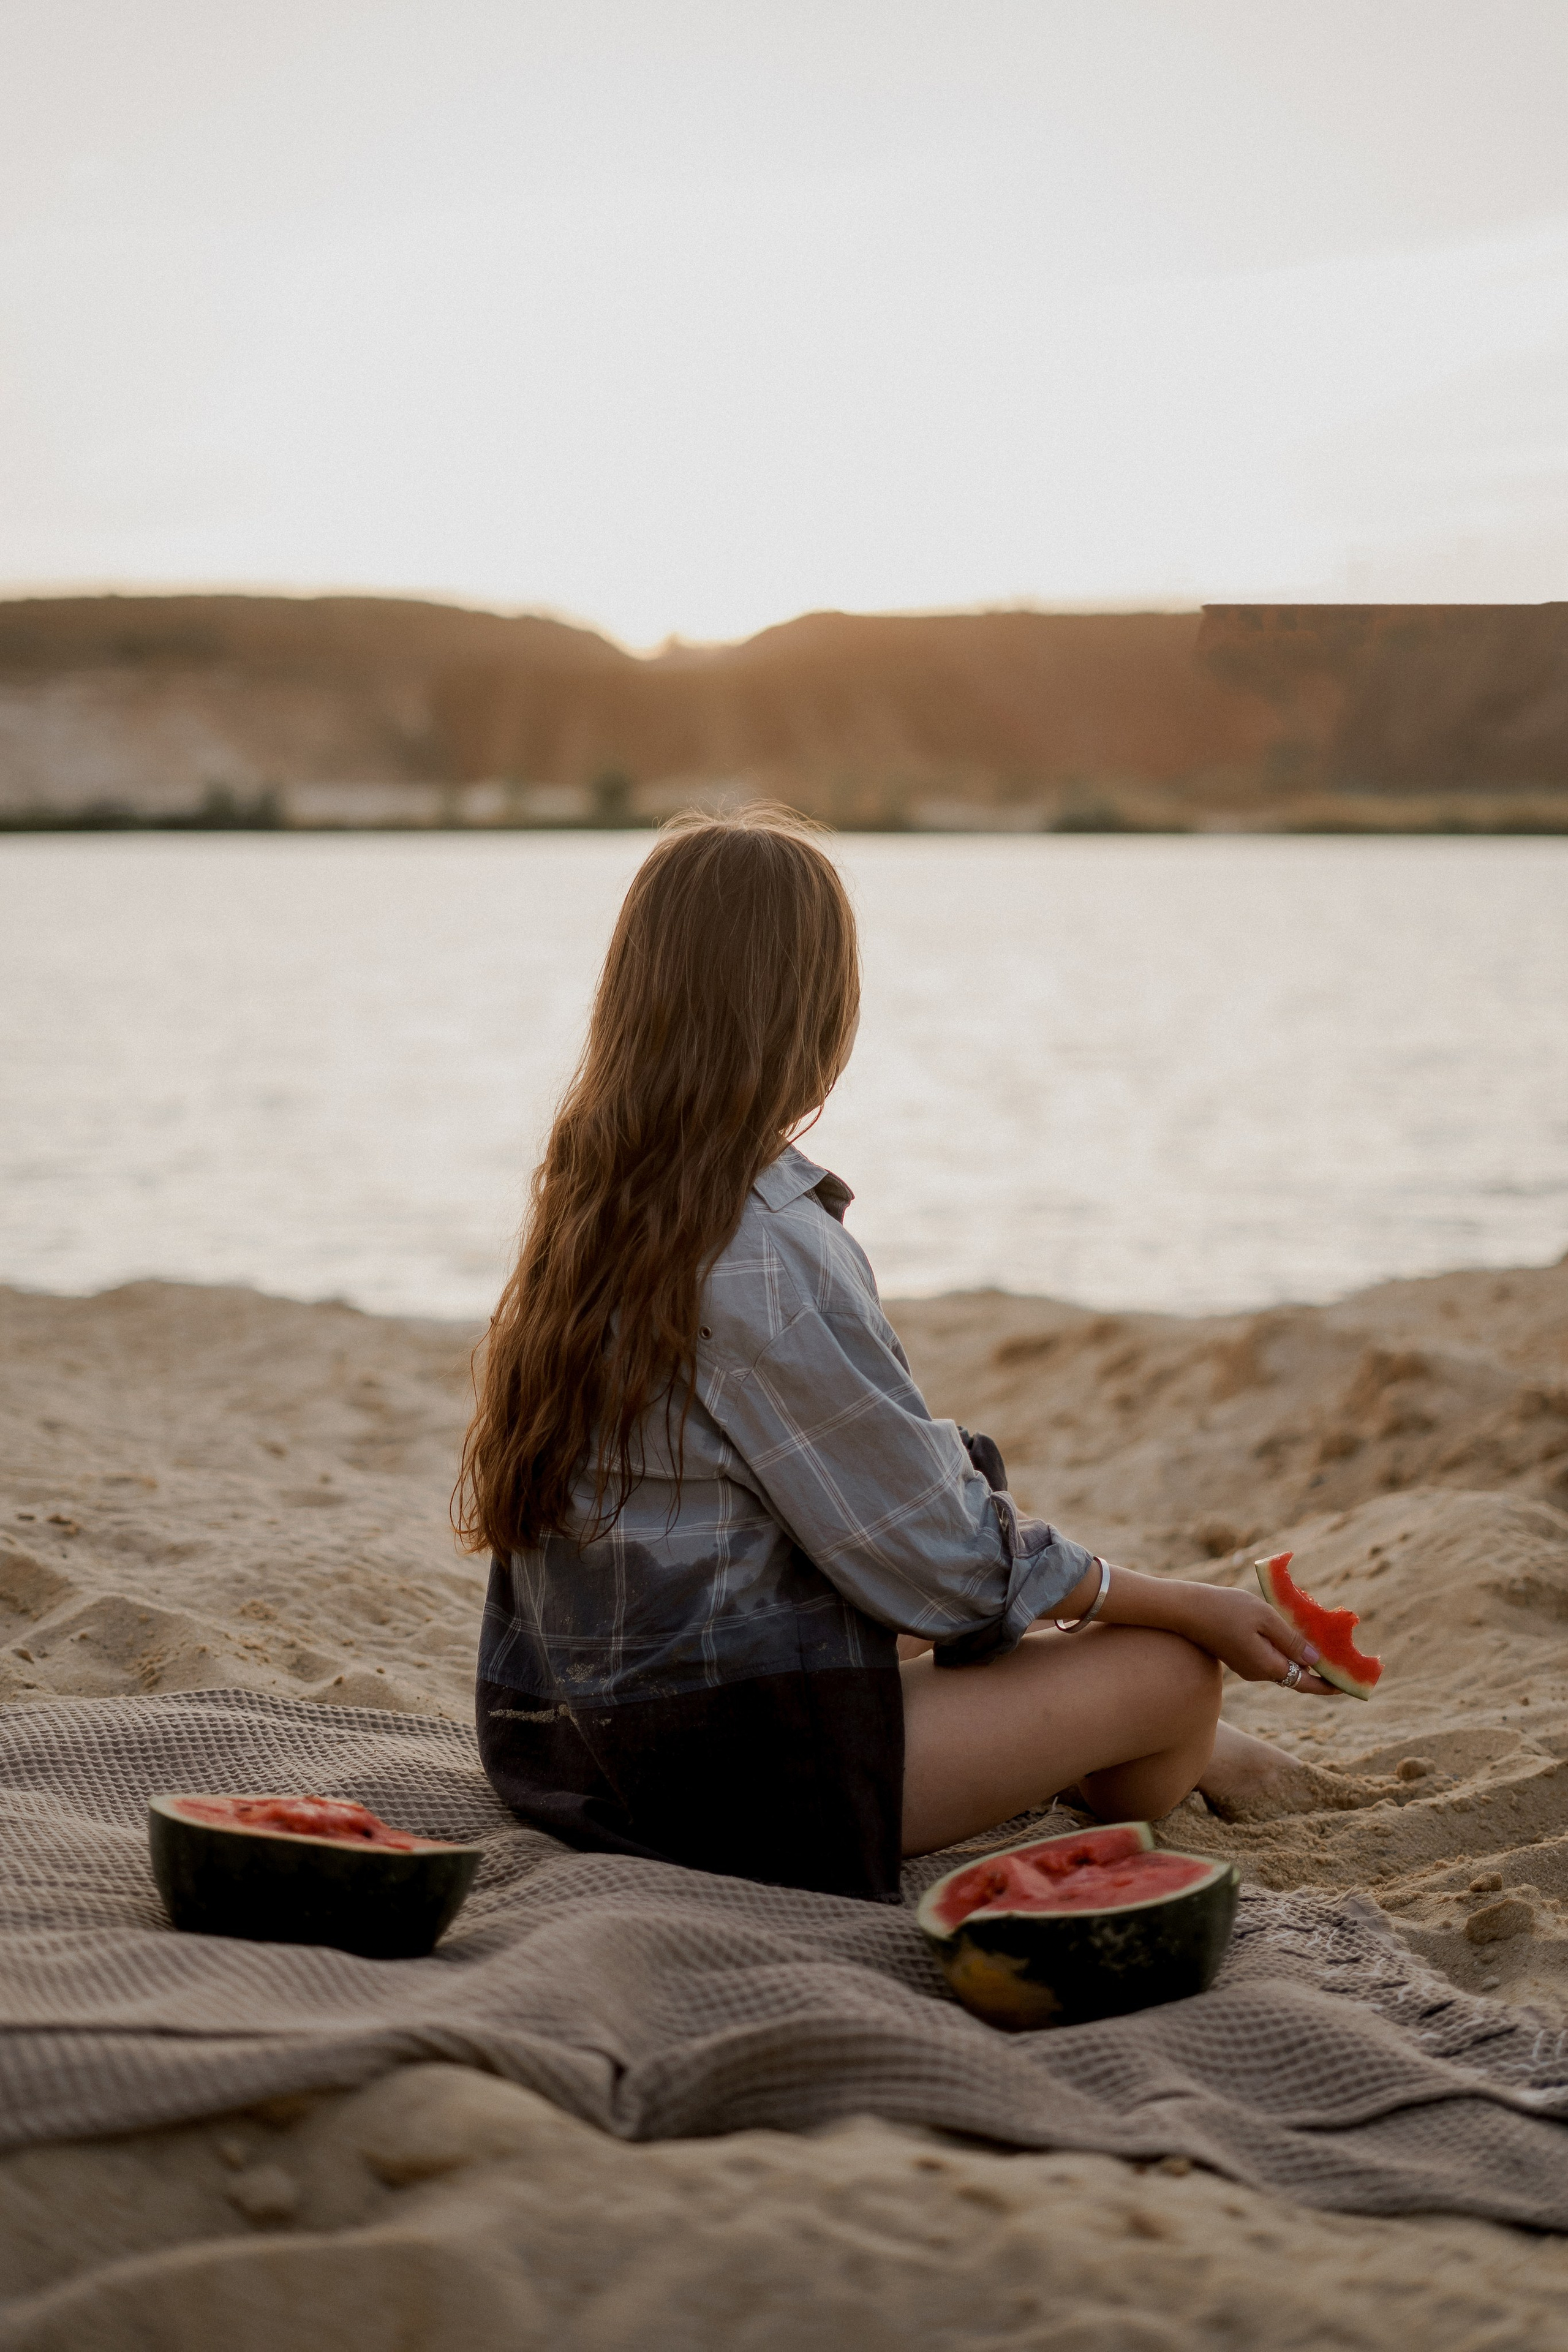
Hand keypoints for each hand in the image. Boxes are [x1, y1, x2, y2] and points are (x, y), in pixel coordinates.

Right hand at [1174, 1584, 1342, 1696]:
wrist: (1184, 1610)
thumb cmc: (1225, 1609)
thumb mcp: (1264, 1618)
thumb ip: (1291, 1639)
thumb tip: (1314, 1660)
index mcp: (1268, 1666)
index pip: (1306, 1683)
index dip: (1329, 1685)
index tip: (1349, 1686)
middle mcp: (1259, 1672)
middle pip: (1296, 1676)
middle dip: (1318, 1668)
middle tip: (1341, 1657)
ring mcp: (1248, 1666)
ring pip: (1283, 1664)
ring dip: (1301, 1655)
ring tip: (1319, 1638)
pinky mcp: (1239, 1657)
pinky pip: (1270, 1657)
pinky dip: (1285, 1649)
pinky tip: (1290, 1631)